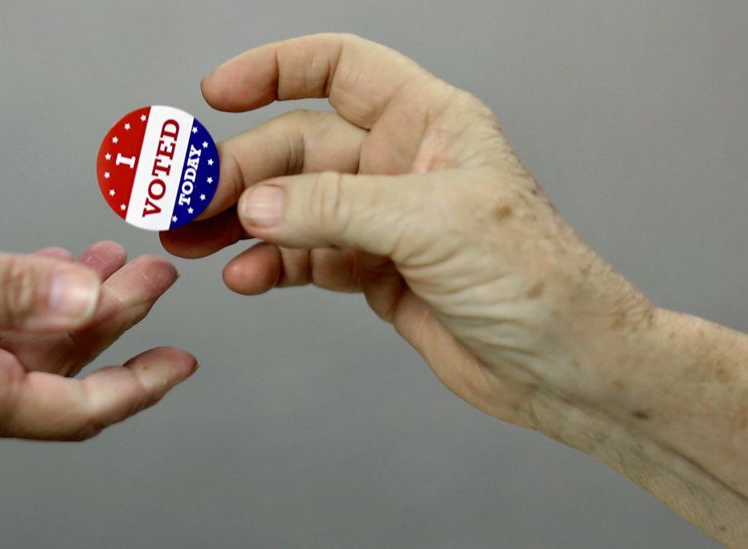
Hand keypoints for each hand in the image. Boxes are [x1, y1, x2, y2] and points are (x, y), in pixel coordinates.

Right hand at [0, 231, 195, 455]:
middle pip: (62, 363)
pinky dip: (28, 299)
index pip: (80, 408)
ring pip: (30, 343)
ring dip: (72, 297)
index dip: (140, 385)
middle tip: (151, 272)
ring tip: (108, 257)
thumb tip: (86, 295)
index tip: (181, 364)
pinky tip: (52, 269)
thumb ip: (5, 289)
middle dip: (113, 311)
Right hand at [164, 34, 747, 543]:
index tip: (217, 94)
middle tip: (184, 202)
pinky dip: (270, 266)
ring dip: (238, 222)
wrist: (564, 369)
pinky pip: (305, 257)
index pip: (339, 68)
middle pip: (298, 148)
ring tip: (189, 242)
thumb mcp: (433, 226)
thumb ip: (336, 208)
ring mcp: (385, 220)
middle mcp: (402, 163)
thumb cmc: (538, 283)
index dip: (275, 70)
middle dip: (238, 172)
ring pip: (292, 206)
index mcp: (430, 122)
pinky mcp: (374, 271)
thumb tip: (253, 202)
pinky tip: (245, 279)